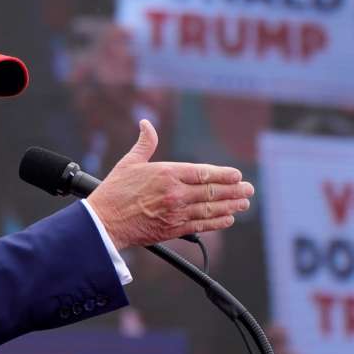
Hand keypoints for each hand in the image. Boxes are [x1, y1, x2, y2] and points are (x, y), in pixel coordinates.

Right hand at [87, 119, 253, 248]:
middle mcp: (175, 192)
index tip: (237, 175)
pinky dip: (217, 222)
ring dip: (231, 206)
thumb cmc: (114, 191)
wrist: (104, 221)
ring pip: (211, 209)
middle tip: (249, 189)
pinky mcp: (173, 229)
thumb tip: (146, 124)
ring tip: (243, 204)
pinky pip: (202, 225)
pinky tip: (227, 219)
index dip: (224, 174)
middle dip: (234, 190)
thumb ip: (145, 143)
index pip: (204, 172)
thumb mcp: (129, 162)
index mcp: (167, 173)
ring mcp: (176, 212)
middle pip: (213, 191)